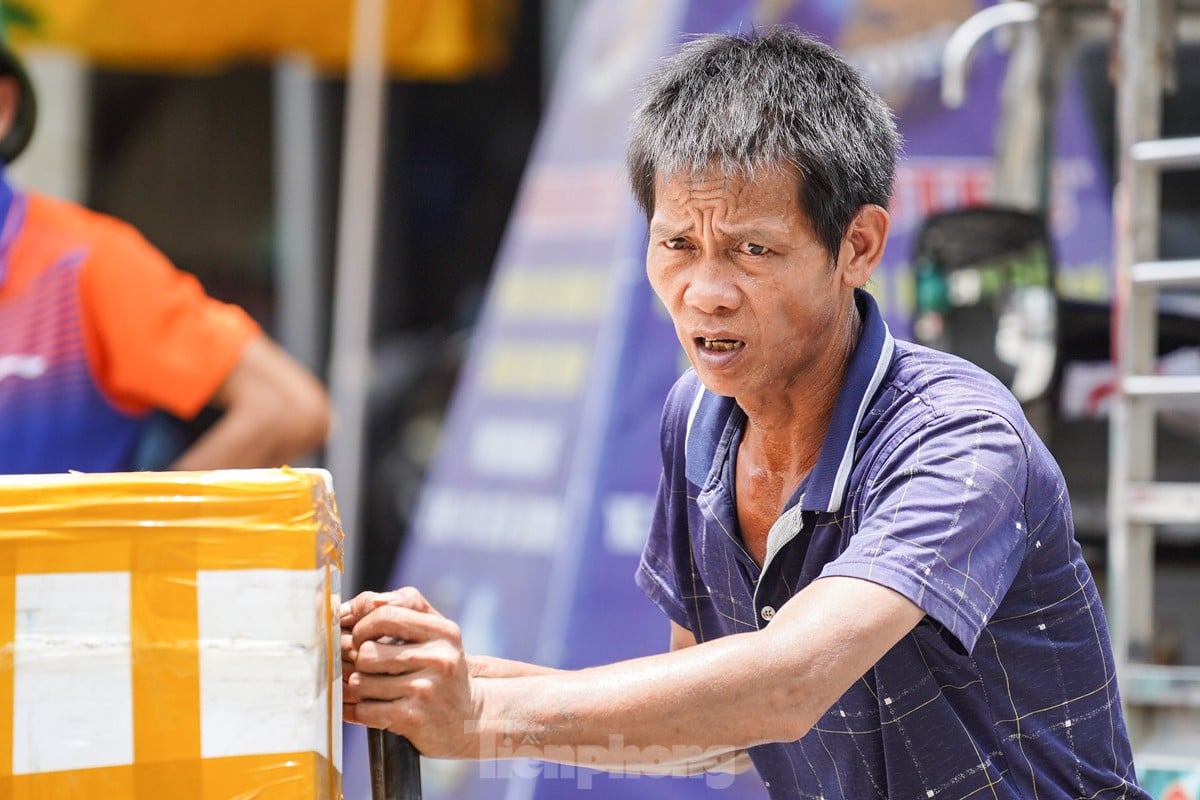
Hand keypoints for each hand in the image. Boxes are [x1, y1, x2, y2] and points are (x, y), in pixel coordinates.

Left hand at [340, 587, 480, 758]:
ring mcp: (425, 689)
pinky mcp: (412, 718)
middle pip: (367, 652)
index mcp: (443, 632)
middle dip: (359, 661)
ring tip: (375, 689)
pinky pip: (364, 710)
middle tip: (369, 668)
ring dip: (359, 688)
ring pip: (361, 682)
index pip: (386, 615)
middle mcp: (438, 658)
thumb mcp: (435, 632)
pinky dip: (360, 711)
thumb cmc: (441, 669)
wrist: (469, 718)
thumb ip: (400, 607)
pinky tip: (375, 708)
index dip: (362, 625)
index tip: (359, 636)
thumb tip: (347, 609)